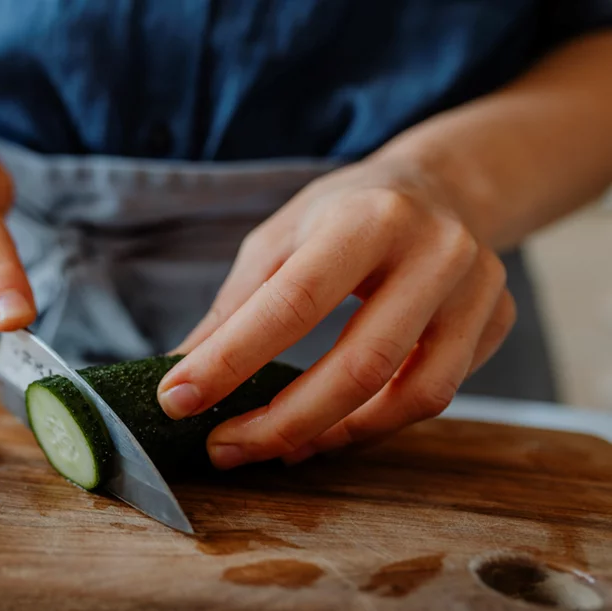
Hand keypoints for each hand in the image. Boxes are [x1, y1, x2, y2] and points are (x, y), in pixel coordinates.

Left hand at [158, 159, 516, 468]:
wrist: (443, 186)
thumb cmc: (346, 213)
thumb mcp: (280, 238)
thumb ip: (234, 307)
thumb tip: (180, 375)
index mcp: (367, 218)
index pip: (293, 303)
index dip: (231, 360)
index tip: (178, 400)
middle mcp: (435, 252)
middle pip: (359, 365)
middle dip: (281, 422)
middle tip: (223, 447)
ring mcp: (477, 291)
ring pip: (411, 396)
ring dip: (331, 435)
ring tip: (273, 447)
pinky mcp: (497, 324)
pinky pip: (435, 395)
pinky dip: (374, 424)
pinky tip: (328, 429)